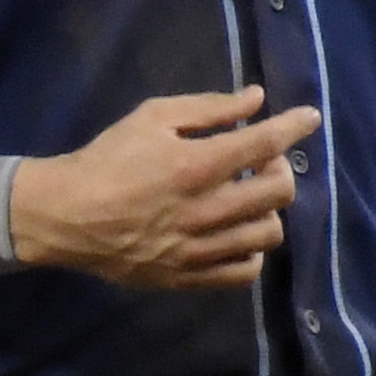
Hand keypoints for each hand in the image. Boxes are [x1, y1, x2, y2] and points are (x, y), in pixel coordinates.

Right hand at [7, 85, 319, 289]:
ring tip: (248, 199)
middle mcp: (205, 210)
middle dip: (280, 169)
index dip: (294, 127)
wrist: (65, 215)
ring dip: (267, 210)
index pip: (264, 144)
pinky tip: (237, 233)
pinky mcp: (189, 276)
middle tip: (261, 162)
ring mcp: (199, 248)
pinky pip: (243, 271)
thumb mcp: (151, 117)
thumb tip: (255, 100)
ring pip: (267, 234)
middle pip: (278, 192)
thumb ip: (207, 109)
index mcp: (195, 165)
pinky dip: (252, 250)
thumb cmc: (107, 159)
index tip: (310, 117)